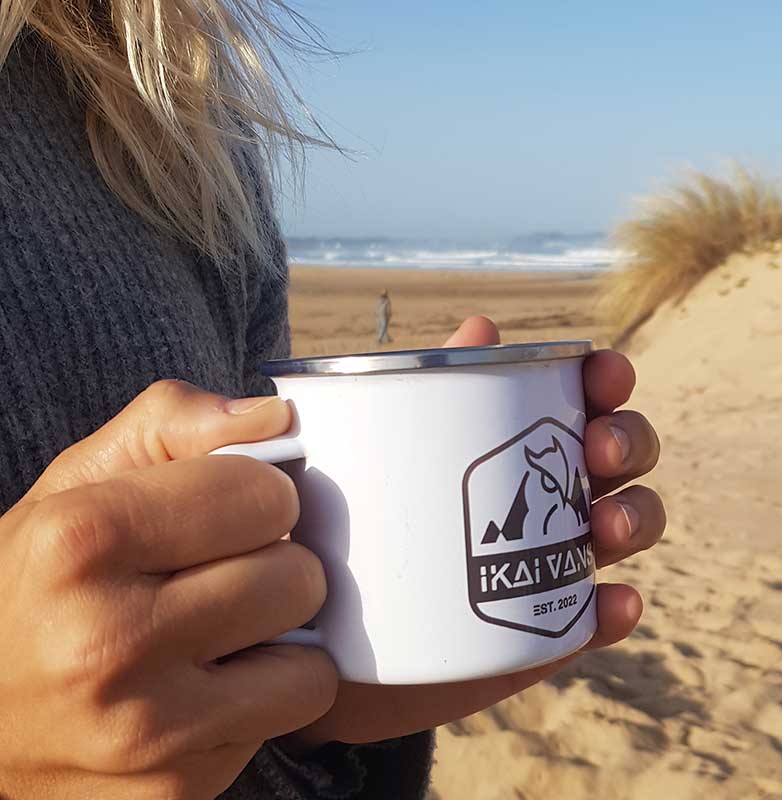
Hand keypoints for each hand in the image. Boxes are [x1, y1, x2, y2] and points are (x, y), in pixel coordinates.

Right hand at [0, 382, 337, 798]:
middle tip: (221, 577)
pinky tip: (204, 689)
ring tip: (221, 634)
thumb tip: (276, 417)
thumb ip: (169, 427)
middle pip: (298, 578)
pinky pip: (286, 724)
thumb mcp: (72, 489)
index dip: (257, 497)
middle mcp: (107, 642)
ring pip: (312, 664)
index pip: (265, 495)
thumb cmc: (33, 590)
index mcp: (80, 544)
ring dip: (282, 642)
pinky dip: (261, 702)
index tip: (225, 513)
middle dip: (274, 568)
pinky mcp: (174, 790)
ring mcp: (144, 731)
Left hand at [282, 316, 664, 748]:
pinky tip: (615, 603)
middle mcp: (553, 495)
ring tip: (606, 527)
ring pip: (628, 528)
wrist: (323, 634)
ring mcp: (556, 564)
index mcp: (523, 440)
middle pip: (624, 457)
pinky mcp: (547, 629)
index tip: (606, 375)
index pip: (587, 399)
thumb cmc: (354, 522)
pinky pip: (599, 620)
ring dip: (636, 516)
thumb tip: (484, 323)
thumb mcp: (379, 451)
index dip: (610, 381)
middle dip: (629, 441)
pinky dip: (618, 609)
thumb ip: (428, 387)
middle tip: (597, 450)